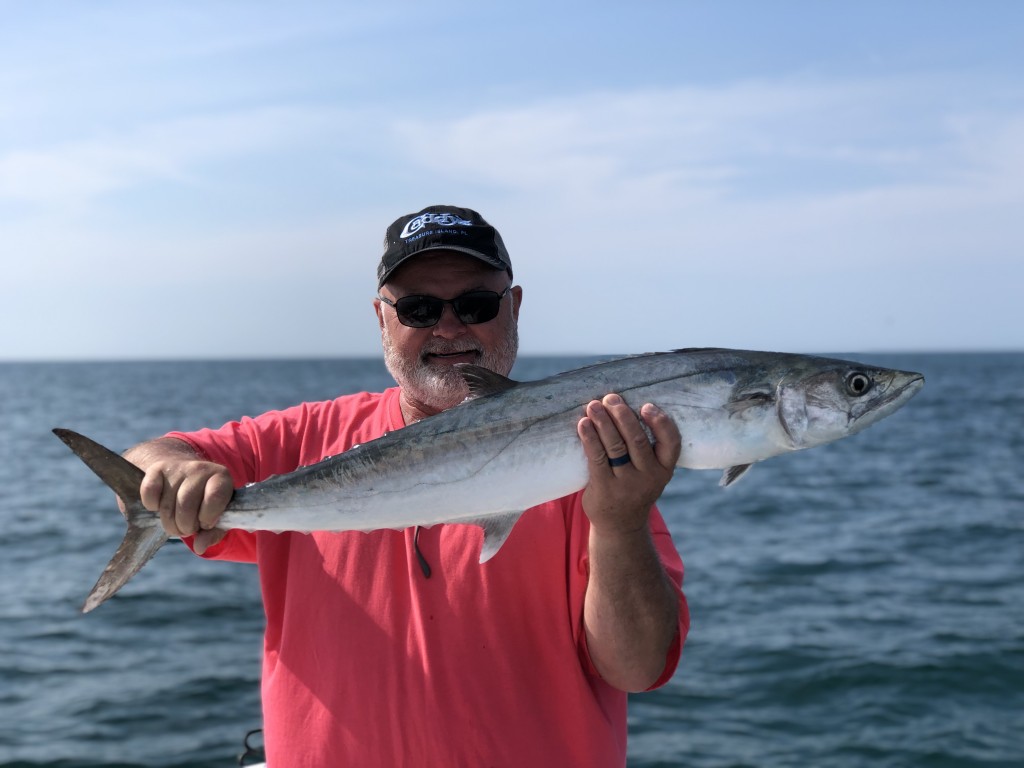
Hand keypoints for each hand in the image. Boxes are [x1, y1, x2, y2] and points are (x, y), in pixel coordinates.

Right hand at [136, 458, 233, 553]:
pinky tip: (160, 506)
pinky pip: (149, 493)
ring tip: (176, 522)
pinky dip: (152, 506)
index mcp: (221, 478)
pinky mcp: (156, 469)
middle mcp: (200, 469)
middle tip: (187, 529)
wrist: (186, 473)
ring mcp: (178, 468)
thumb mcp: (217, 516)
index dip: (207, 518)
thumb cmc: (205, 501)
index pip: (215, 497)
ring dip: (169, 523)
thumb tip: (199, 547)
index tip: (205, 523)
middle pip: (186, 505)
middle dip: (185, 527)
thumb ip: (213, 533)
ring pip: (167, 505)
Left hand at [576, 394, 680, 533]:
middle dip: (622, 415)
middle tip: (610, 398)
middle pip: (636, 440)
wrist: (620, 525)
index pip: (671, 443)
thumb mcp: (651, 472)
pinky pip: (597, 458)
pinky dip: (590, 438)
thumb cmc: (634, 487)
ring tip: (593, 405)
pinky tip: (583, 424)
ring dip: (603, 422)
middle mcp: (649, 477)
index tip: (646, 406)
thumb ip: (646, 448)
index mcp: (664, 469)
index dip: (660, 422)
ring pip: (615, 446)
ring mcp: (626, 484)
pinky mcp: (605, 488)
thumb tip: (623, 406)